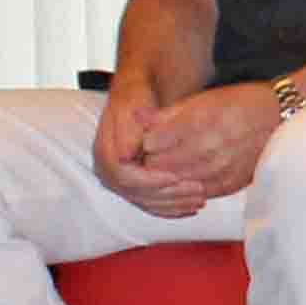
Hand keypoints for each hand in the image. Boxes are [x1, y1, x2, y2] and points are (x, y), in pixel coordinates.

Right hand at [91, 74, 205, 217]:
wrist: (136, 98)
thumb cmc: (136, 97)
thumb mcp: (132, 104)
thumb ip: (129, 129)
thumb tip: (125, 157)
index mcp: (105, 151)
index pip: (123, 176)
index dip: (150, 180)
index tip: (175, 177)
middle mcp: (109, 170)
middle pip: (136, 193)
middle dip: (167, 194)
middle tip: (196, 192)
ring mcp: (120, 181)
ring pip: (146, 201)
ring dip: (174, 203)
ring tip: (200, 199)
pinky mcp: (134, 187)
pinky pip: (151, 204)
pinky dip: (171, 208)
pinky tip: (191, 207)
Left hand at [133, 80, 283, 206]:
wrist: (281, 118)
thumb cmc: (241, 103)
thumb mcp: (203, 99)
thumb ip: (167, 114)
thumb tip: (136, 118)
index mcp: (199, 122)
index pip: (151, 143)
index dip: (142, 142)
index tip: (144, 139)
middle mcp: (209, 147)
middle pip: (160, 165)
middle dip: (150, 161)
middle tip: (152, 154)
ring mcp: (220, 169)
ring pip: (176, 181)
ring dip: (167, 175)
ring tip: (168, 163)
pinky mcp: (230, 184)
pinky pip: (197, 192)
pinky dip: (187, 185)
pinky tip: (188, 174)